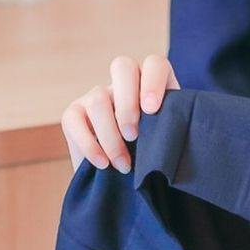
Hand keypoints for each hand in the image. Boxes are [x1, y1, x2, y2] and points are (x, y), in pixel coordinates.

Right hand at [61, 54, 179, 173]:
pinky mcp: (74, 114)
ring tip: (123, 165)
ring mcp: (97, 96)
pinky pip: (73, 119)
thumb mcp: (169, 148)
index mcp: (152, 86)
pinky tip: (103, 164)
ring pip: (98, 99)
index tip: (151, 111)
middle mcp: (124, 85)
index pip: (154, 64)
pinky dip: (88, 144)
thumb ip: (173, 136)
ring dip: (110, 135)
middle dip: (127, 104)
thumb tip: (176, 143)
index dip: (153, 82)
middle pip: (122, 67)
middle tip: (133, 137)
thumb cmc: (155, 164)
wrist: (125, 184)